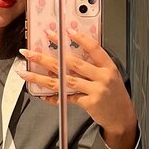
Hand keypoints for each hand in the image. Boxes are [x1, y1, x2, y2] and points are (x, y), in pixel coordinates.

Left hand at [20, 29, 137, 148]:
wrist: (122, 117)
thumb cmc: (114, 95)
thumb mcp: (110, 76)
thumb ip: (94, 66)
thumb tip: (67, 58)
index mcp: (108, 66)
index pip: (93, 48)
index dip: (79, 38)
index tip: (64, 32)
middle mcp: (102, 77)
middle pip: (71, 63)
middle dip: (48, 57)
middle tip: (31, 52)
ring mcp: (96, 90)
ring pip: (64, 80)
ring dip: (42, 76)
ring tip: (26, 73)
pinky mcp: (89, 103)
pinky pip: (67, 98)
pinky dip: (53, 97)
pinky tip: (41, 95)